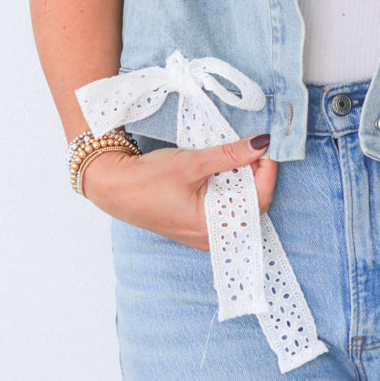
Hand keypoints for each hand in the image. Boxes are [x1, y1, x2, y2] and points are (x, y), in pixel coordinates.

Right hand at [80, 137, 277, 250]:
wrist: (112, 187)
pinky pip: (223, 204)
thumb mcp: (192, 163)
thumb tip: (261, 144)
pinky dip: (228, 184)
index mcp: (212, 228)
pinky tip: (223, 166)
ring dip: (242, 178)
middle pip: (251, 204)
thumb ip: (229, 155)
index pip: (258, 201)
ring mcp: (204, 230)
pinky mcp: (197, 221)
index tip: (266, 147)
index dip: (266, 172)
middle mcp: (211, 235)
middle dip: (255, 174)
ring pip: (238, 203)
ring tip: (238, 153)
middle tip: (252, 147)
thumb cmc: (146, 181)